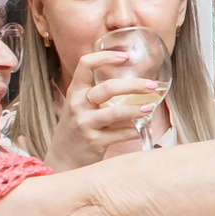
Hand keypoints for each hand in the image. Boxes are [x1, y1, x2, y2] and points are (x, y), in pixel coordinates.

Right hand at [44, 47, 160, 170]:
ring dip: (136, 110)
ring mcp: (84, 124)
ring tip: (150, 108)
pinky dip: (134, 130)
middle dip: (134, 85)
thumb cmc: (78, 128)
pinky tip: (141, 128)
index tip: (126, 56)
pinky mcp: (94, 141)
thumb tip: (133, 81)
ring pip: (115, 112)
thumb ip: (98, 94)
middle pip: (108, 88)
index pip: (85, 64)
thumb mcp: (80, 106)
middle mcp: (77, 105)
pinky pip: (120, 134)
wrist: (62, 159)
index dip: (105, 56)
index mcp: (75, 92)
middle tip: (152, 85)